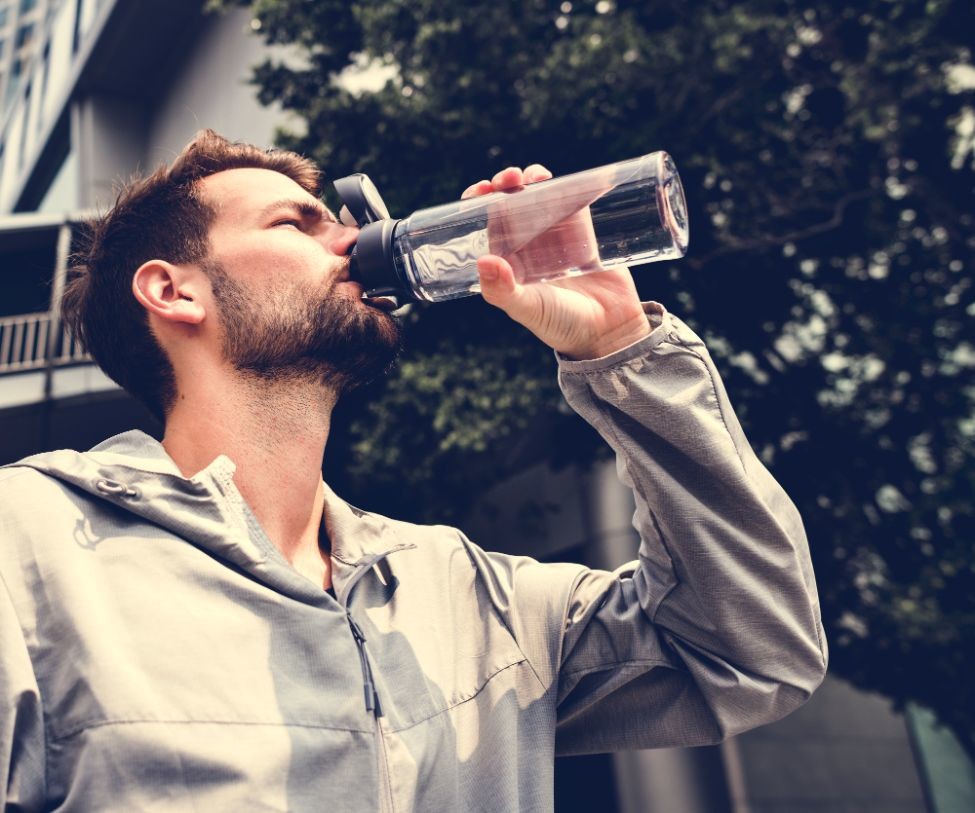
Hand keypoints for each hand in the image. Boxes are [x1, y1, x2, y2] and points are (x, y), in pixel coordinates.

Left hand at [462, 165, 650, 359]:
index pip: (486, 225)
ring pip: (538, 198)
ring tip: (534, 176)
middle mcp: (528, 246)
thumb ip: (503, 291)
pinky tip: (560, 177)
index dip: (478, 204)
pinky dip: (565, 185)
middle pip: (510, 205)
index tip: (479, 191)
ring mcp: (555, 236)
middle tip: (509, 178)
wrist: (609, 331)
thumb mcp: (528, 309)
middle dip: (505, 185)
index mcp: (508, 261)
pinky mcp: (583, 231)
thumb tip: (483, 260)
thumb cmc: (562, 325)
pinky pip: (570, 201)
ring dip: (532, 180)